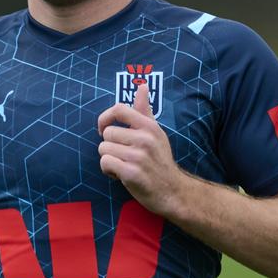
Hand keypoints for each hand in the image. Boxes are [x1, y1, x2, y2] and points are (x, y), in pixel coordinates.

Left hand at [96, 81, 186, 217]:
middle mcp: (145, 138)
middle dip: (109, 146)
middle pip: (107, 133)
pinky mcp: (131, 173)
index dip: (105, 118)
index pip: (119, 109)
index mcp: (149, 126)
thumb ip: (145, 111)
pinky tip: (120, 175)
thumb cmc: (160, 161)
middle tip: (122, 156)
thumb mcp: (156, 133)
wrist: (173, 192)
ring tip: (123, 166)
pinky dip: (109, 171)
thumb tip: (141, 86)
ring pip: (103, 149)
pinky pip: (105, 163)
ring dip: (109, 160)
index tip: (105, 130)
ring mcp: (139, 156)